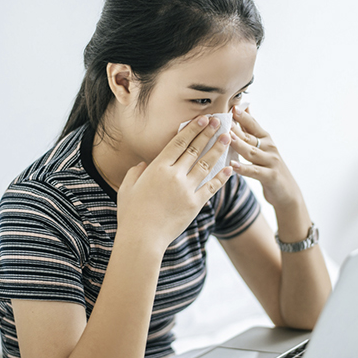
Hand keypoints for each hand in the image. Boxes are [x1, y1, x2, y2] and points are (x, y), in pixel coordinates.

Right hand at [116, 115, 232, 250]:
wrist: (142, 238)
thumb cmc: (131, 214)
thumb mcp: (127, 188)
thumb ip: (135, 172)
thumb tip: (143, 164)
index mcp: (157, 168)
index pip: (178, 142)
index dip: (192, 129)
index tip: (202, 119)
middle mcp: (174, 175)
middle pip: (195, 149)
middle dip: (208, 133)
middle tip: (219, 122)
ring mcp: (186, 189)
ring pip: (206, 164)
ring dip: (218, 149)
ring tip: (228, 138)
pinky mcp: (195, 204)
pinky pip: (211, 187)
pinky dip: (221, 177)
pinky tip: (229, 168)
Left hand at [229, 105, 302, 210]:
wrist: (287, 191)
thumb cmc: (269, 166)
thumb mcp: (263, 146)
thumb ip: (252, 129)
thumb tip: (245, 108)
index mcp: (266, 139)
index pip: (253, 124)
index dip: (243, 116)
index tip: (232, 106)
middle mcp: (269, 147)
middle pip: (250, 136)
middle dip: (237, 127)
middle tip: (224, 120)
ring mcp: (271, 162)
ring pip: (251, 152)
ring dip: (239, 144)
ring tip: (227, 138)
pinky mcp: (270, 176)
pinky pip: (254, 171)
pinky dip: (243, 168)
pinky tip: (232, 165)